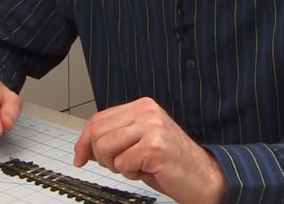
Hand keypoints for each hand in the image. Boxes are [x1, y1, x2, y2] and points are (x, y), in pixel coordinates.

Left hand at [73, 97, 227, 202]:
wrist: (203, 176)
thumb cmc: (170, 163)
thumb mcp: (138, 143)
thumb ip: (115, 138)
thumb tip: (83, 147)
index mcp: (142, 106)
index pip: (98, 119)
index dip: (84, 141)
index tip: (80, 158)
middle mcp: (146, 111)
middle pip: (97, 133)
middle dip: (102, 157)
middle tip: (123, 165)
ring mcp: (151, 127)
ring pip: (105, 148)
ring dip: (117, 166)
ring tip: (137, 166)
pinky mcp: (154, 146)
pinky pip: (122, 163)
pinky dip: (131, 173)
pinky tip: (148, 170)